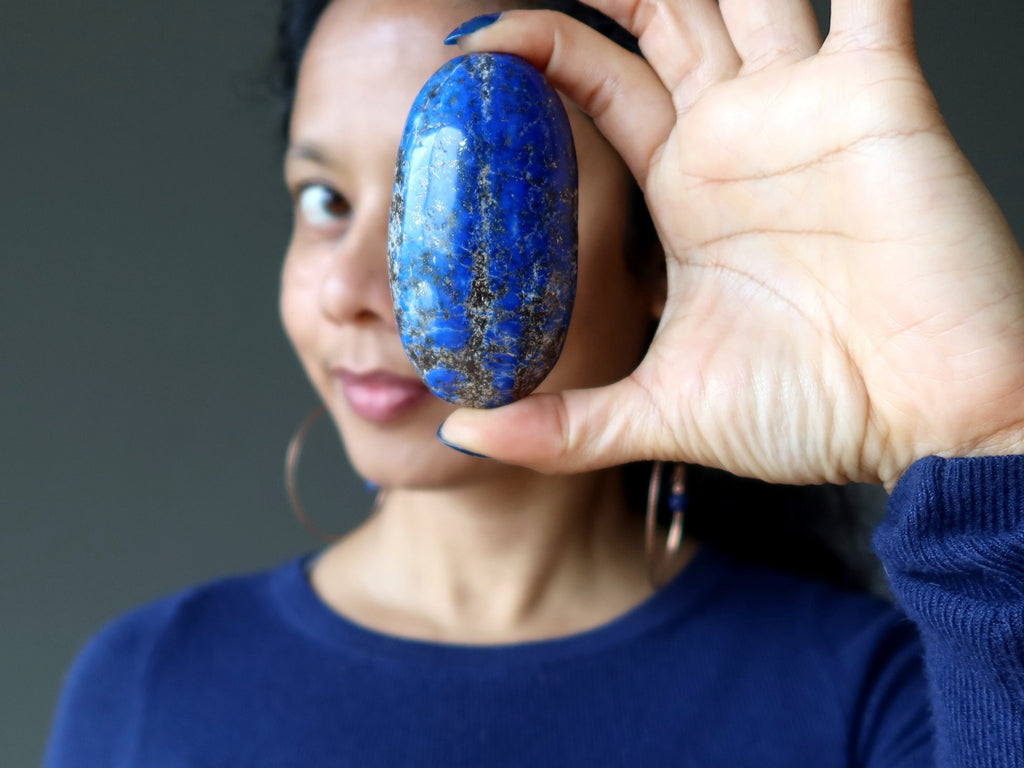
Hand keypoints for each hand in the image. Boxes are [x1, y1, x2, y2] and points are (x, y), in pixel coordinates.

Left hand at [440, 0, 1023, 487]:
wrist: (929, 422)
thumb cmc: (817, 411)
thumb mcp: (664, 412)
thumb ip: (562, 425)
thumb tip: (465, 435)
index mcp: (685, 188)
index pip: (600, 82)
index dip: (540, 51)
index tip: (472, 49)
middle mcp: (739, 134)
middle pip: (664, 16)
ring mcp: (807, 107)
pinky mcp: (881, 96)